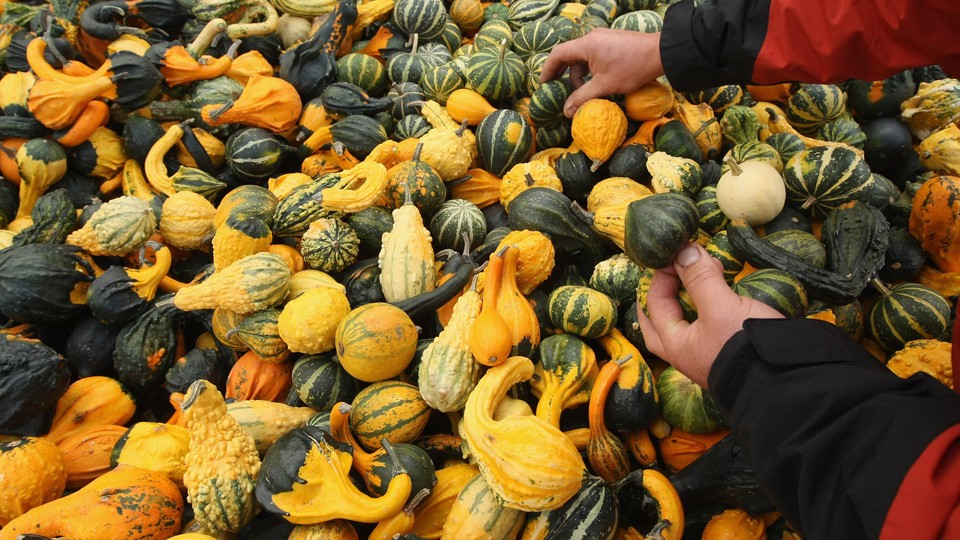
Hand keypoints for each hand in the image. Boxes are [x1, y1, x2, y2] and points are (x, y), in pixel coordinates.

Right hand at [539, 29, 664, 117]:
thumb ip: (582, 98)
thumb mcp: (605, 86)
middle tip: (560, 92)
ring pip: (582, 58)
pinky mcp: (611, 43)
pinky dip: (590, 71)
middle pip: (569, 56)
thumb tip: (566, 112)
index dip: (548, 70)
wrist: (661, 53)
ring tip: (585, 94)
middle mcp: (591, 38)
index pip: (558, 54)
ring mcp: (602, 39)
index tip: (544, 85)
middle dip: (564, 75)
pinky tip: (596, 84)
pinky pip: (593, 57)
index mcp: (586, 45)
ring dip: (579, 76)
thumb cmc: (632, 68)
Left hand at [636, 243, 783, 387]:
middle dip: (662, 295)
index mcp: (675, 344)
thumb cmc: (745, 347)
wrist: (787, 384)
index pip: (655, 303)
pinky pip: (710, 328)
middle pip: (661, 321)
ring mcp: (708, 356)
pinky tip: (722, 298)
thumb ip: (701, 278)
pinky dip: (710, 309)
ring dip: (689, 300)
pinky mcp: (729, 354)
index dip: (663, 275)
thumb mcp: (722, 307)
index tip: (678, 253)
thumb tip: (684, 251)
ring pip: (688, 324)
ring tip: (701, 277)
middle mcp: (687, 354)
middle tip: (668, 273)